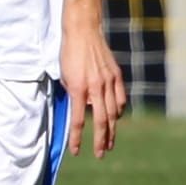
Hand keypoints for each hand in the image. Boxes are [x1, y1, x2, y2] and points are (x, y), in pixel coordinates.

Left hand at [60, 22, 126, 159]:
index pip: (78, 120)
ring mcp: (109, 81)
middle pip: (101, 121)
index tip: (76, 151)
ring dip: (112, 130)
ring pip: (114, 113)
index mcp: (79, 88)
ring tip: (109, 143)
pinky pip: (120, 100)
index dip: (76, 138)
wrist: (83, 31)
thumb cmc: (69, 53)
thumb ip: (73, 96)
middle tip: (100, 154)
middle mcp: (96, 87)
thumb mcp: (65, 77)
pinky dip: (118, 112)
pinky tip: (115, 119)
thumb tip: (81, 112)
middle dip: (101, 141)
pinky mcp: (117, 76)